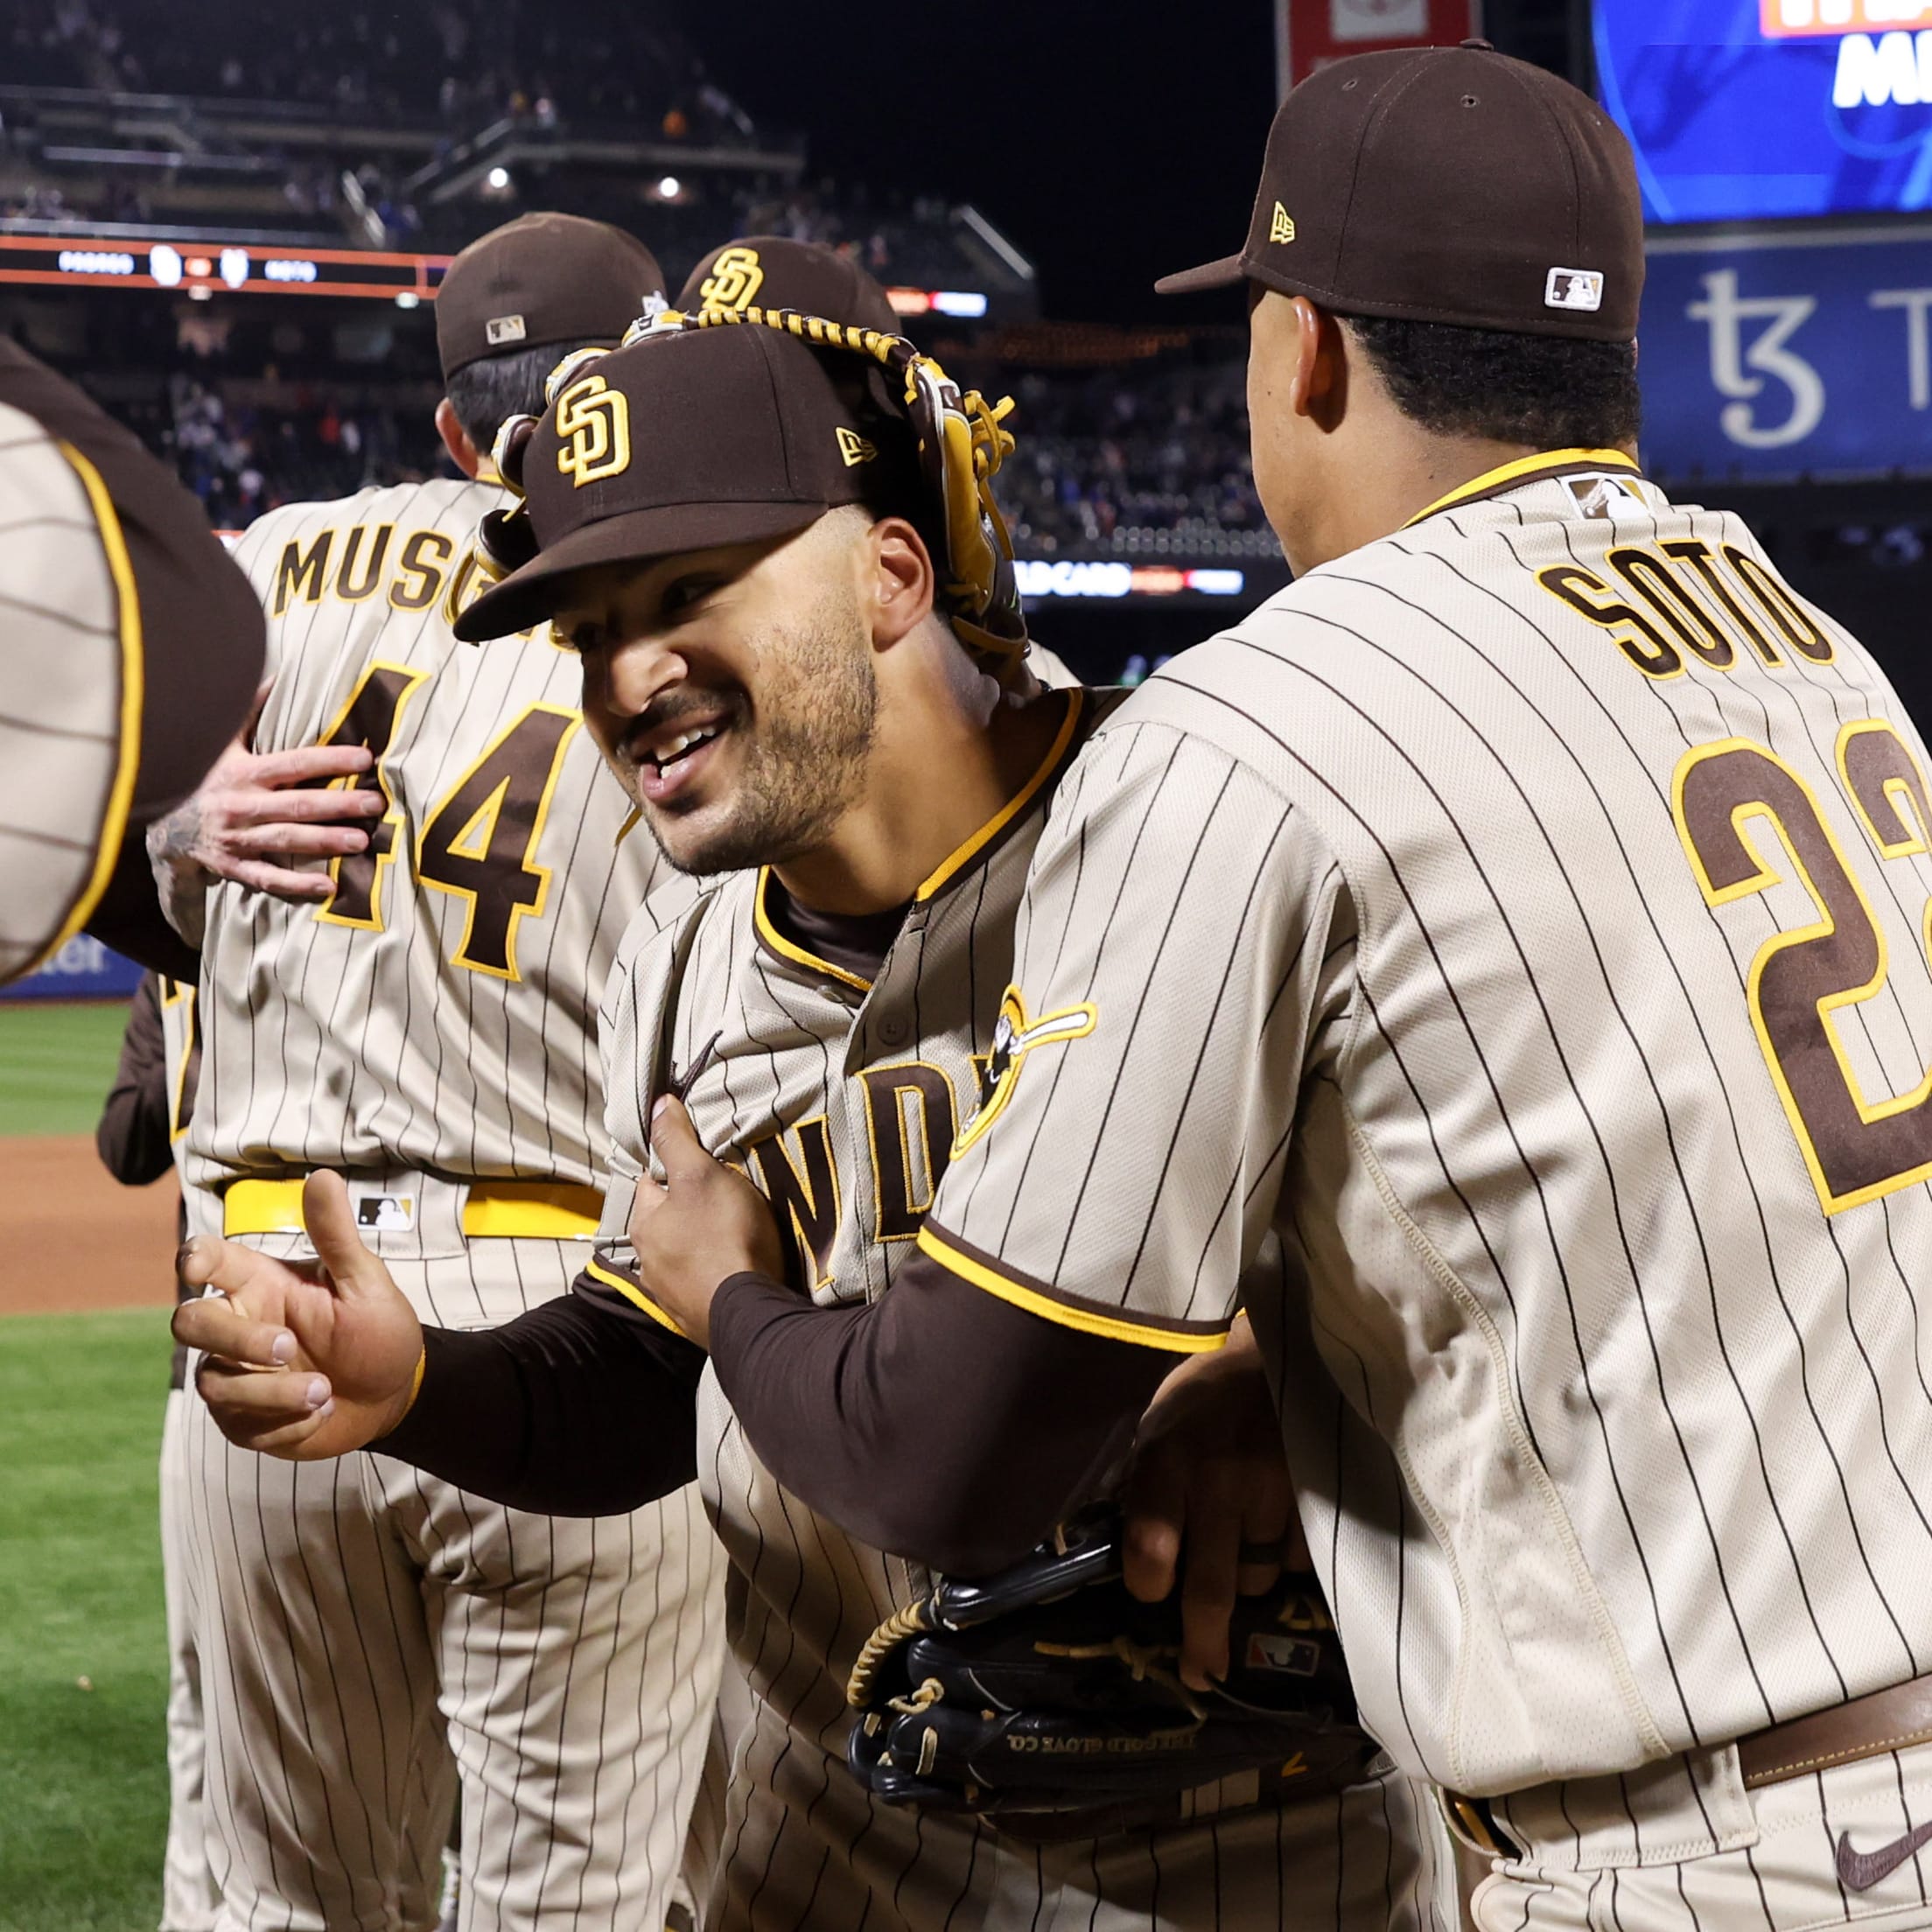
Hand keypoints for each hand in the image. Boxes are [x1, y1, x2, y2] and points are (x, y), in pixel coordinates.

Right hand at [147, 690, 385, 905]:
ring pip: (286, 840)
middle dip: (338, 804)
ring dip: (325, 842)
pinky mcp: (233, 867)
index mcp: (242, 772)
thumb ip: (248, 713)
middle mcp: (241, 805)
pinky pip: (268, 878)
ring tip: (360, 842)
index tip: (365, 758)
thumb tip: (276, 677)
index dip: (329, 760)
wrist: (162, 824)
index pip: (293, 764)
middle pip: (297, 805)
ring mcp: (237, 839)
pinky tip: (329, 886)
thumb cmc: (202, 778)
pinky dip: (297, 884)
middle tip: (375, 804)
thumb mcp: (220, 744)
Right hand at [171, 1172, 424, 1458]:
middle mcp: (240, 1326)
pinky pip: (241, 1425)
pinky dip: (285, 1423)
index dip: (193, 1259)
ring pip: (212, 1383)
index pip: (209, 1262)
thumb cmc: (378, 1329)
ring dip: (270, 1392)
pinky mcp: (244, 1421)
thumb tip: (322, 1176)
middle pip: (191, 1324)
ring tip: (325, 1391)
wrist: (395, 1393)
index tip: (196, 1267)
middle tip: (287, 1347)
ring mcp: (237, 1375)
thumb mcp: (364, 1281)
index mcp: (262, 1284)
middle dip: (233, 1339)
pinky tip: (323, 1413)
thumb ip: (337, 1235)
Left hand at [626, 1096, 785, 1348]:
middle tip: (727, 1201)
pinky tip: (735, 1270)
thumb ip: (677, 1140)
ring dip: (702, 1243)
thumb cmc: (724, 1237)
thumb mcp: (702, 1174)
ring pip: (682, 1252)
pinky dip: (713, 1273)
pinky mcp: (692, 1315)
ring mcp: (669, 1292)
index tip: (706, 1168)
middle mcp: (648, 1259)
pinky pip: (700, 1283)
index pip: (652, 1181)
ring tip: (736, 1236)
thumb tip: (656, 1104)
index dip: (678, 1168)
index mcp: (645, 1222)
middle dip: (691, 1209)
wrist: (749, 1313)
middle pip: (668, 1219)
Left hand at [1121, 1314, 1304, 1692]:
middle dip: (1203, 1641)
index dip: (1147, 1582)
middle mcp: (1218, 1484)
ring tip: (1239, 1556)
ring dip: (1247, 1584)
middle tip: (1202, 1673)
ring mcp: (1272, 1496)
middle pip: (1209, 1589)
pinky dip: (1285, 1559)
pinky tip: (1275, 1529)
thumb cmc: (1204, 1398)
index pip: (1149, 1548)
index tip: (1150, 1592)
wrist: (1278, 1354)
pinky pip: (1297, 1560)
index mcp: (1167, 1462)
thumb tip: (1130, 1554)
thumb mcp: (1156, 1430)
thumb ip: (1145, 1489)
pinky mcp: (1315, 1500)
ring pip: (1259, 1581)